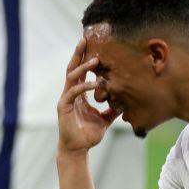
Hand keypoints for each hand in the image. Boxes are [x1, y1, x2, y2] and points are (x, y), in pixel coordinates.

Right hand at [57, 37, 113, 155]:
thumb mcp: (105, 119)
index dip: (85, 58)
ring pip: (72, 76)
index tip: (93, 45)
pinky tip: (95, 83)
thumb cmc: (88, 135)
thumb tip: (124, 101)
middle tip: (85, 39)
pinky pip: (74, 92)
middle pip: (72, 68)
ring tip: (94, 59)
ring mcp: (66, 99)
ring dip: (82, 67)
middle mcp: (70, 93)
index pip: (80, 72)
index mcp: (78, 94)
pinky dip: (84, 86)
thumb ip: (112, 108)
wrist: (77, 149)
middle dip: (78, 53)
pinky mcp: (64, 107)